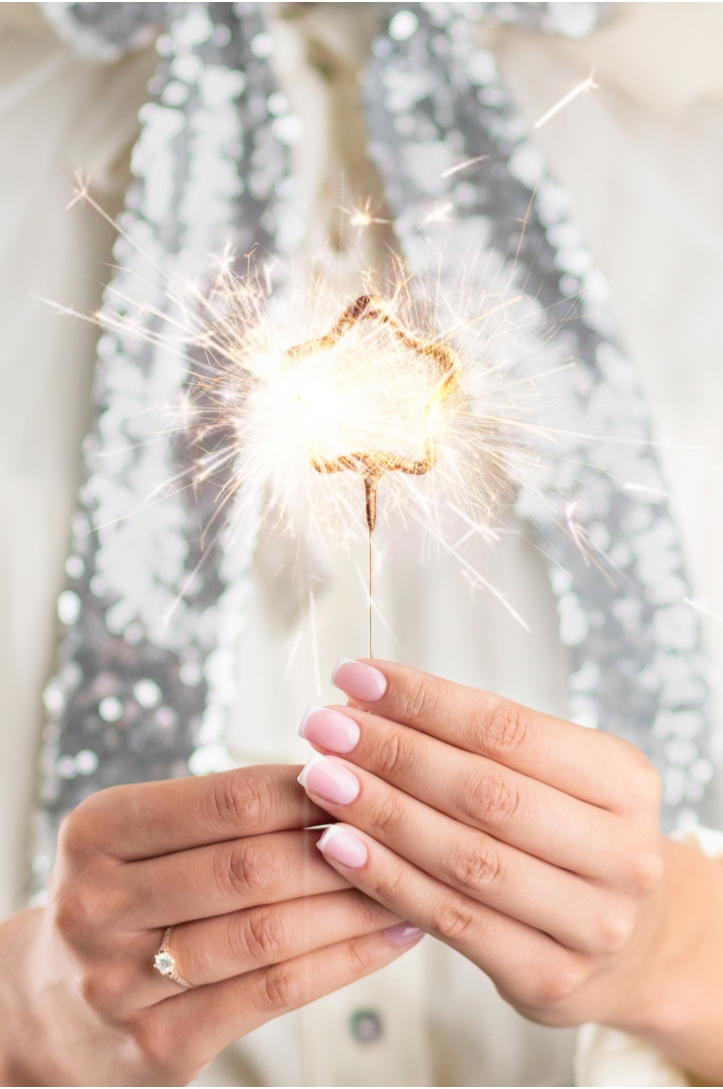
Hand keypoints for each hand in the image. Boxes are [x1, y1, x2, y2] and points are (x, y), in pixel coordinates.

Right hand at [0, 765, 419, 1085]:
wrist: (49, 1006)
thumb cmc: (125, 899)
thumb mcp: (140, 837)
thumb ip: (220, 810)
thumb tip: (340, 773)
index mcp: (98, 833)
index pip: (227, 800)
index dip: (308, 788)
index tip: (366, 775)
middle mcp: (99, 906)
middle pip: (251, 866)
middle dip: (342, 846)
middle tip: (404, 828)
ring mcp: (124, 984)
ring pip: (269, 933)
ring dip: (355, 905)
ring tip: (413, 879)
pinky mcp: (159, 1045)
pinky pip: (273, 993)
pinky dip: (346, 960)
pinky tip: (391, 935)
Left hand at [298, 659, 722, 1082]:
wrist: (635, 944)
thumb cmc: (572, 839)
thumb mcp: (557, 778)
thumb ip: (477, 744)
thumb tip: (367, 701)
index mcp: (624, 781)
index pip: (509, 728)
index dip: (425, 701)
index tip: (357, 677)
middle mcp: (620, 853)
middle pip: (487, 792)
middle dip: (393, 753)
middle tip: (326, 727)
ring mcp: (591, 924)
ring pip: (466, 858)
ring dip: (381, 813)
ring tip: (321, 778)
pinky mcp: (548, 978)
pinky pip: (452, 920)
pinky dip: (388, 879)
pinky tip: (340, 846)